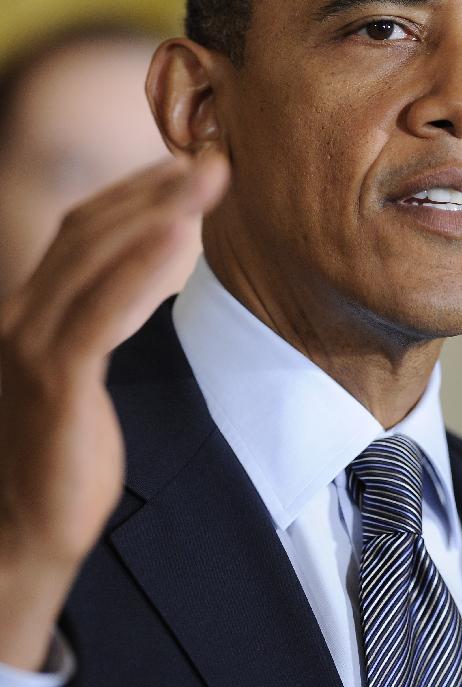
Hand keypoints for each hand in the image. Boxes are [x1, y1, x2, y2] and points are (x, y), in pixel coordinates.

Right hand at [0, 154, 226, 669]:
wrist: (25, 531)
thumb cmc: (64, 454)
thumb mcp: (81, 375)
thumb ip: (99, 322)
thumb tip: (143, 283)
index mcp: (31, 308)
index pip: (85, 229)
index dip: (139, 191)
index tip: (192, 166)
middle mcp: (20, 313)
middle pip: (91, 228)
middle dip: (158, 187)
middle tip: (217, 155)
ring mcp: (29, 343)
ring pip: (95, 256)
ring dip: (158, 210)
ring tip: (212, 176)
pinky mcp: (53, 379)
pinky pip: (101, 312)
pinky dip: (141, 268)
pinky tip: (181, 234)